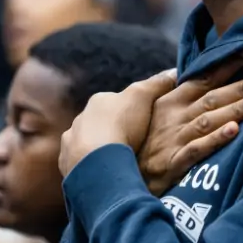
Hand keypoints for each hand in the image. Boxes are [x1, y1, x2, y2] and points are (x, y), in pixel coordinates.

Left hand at [58, 69, 176, 176]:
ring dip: (100, 148)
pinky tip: (104, 171)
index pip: (116, 101)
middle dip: (113, 129)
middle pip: (101, 122)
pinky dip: (91, 164)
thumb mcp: (143, 96)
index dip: (131, 109)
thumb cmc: (122, 124)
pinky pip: (81, 162)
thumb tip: (174, 71)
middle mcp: (80, 118)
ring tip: (117, 159)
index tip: (144, 119)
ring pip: (88, 142)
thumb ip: (156, 83)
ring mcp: (71, 142)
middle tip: (132, 142)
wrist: (98, 162)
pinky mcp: (68, 163)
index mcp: (98, 101)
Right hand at [138, 53, 242, 193]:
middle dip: (242, 87)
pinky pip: (198, 149)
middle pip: (214, 98)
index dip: (227, 65)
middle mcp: (176, 117)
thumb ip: (165, 91)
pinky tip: (234, 131)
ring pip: (210, 120)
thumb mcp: (151, 113)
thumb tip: (178, 71)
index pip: (204, 79)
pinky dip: (216, 139)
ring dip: (235, 109)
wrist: (117, 174)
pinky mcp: (174, 162)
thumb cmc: (141, 143)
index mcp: (172, 102)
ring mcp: (175, 139)